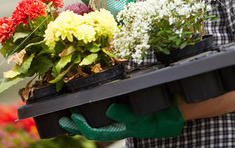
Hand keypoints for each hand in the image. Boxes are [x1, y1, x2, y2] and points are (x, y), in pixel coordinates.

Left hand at [59, 103, 183, 140]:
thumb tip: (108, 109)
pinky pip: (105, 113)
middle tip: (60, 120)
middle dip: (75, 125)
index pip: (93, 130)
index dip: (80, 125)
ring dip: (83, 118)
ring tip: (70, 112)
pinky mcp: (124, 111)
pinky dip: (94, 110)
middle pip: (91, 127)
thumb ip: (125, 115)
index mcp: (118, 129)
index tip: (69, 116)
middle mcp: (116, 125)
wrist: (174, 114)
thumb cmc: (158, 118)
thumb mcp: (142, 119)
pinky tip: (90, 104)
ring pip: (96, 121)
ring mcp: (119, 119)